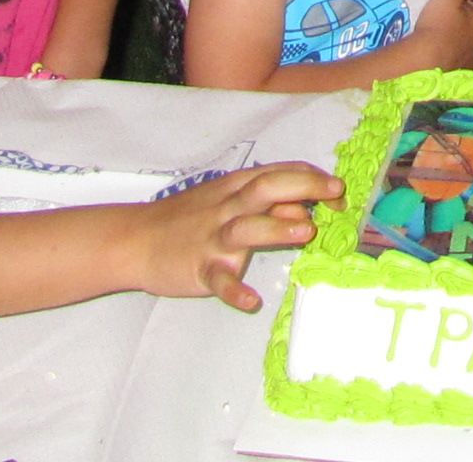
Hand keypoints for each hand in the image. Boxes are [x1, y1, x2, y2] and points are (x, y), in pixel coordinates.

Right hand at [128, 163, 338, 310]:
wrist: (133, 239)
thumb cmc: (187, 219)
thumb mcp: (224, 199)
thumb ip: (263, 201)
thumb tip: (303, 206)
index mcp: (236, 188)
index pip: (280, 173)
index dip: (311, 178)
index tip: (338, 191)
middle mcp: (228, 208)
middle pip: (266, 188)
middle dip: (303, 187)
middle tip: (335, 193)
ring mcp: (213, 238)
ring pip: (246, 228)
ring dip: (276, 227)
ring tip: (306, 230)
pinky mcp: (199, 268)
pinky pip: (219, 280)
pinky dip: (234, 289)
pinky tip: (250, 300)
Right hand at [397, 0, 472, 72]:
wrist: (427, 63)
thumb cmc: (438, 25)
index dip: (468, 0)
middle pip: (469, 28)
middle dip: (461, 24)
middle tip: (445, 20)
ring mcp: (468, 59)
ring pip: (463, 46)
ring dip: (455, 43)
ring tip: (440, 40)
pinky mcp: (458, 76)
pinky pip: (454, 62)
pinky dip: (449, 59)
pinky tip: (438, 59)